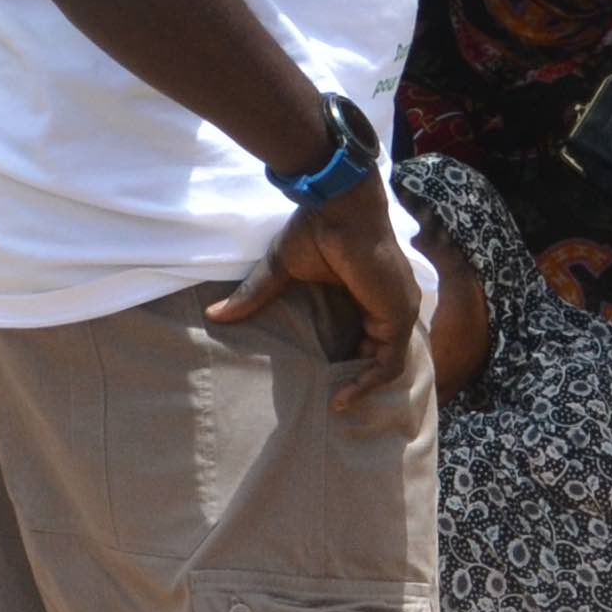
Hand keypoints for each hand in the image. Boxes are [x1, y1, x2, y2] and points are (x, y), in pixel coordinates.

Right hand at [213, 173, 426, 422]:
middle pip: (380, 350)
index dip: (351, 358)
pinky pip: (390, 361)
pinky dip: (369, 382)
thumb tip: (213, 315)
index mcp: (368, 292)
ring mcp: (398, 309)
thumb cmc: (316, 230)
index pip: (367, 333)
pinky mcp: (397, 314)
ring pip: (388, 360)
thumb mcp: (281, 270)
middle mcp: (389, 302)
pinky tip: (343, 396)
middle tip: (331, 400)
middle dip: (358, 377)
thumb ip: (255, 295)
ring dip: (363, 385)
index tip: (327, 381)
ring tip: (335, 404)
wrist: (339, 208)